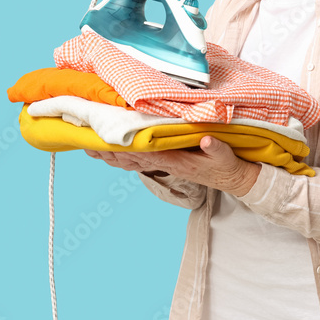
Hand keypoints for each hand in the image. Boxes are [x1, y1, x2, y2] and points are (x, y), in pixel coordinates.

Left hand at [84, 136, 261, 196]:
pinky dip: (120, 156)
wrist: (233, 180)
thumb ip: (218, 148)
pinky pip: (137, 159)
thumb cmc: (228, 166)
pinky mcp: (164, 162)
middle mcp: (165, 164)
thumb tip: (209, 139)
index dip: (126, 148)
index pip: (146, 154)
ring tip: (88, 145)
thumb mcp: (227, 156)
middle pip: (131, 158)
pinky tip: (106, 151)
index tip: (109, 140)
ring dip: (110, 155)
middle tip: (86, 140)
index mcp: (176, 162)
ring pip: (130, 160)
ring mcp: (163, 164)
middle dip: (109, 151)